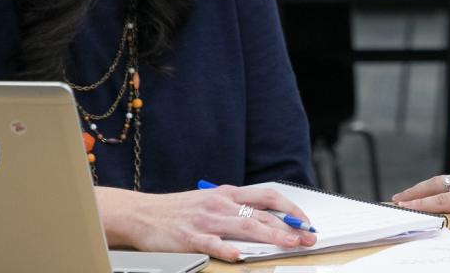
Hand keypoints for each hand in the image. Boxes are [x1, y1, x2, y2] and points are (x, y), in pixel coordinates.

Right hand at [98, 184, 316, 260]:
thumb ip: (236, 208)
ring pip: (244, 226)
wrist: (142, 213)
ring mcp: (206, 220)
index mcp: (228, 194)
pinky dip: (226, 249)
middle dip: (289, 226)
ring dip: (270, 235)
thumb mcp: (211, 201)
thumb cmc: (179, 210)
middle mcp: (220, 204)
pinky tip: (239, 256)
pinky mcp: (190, 237)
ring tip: (288, 244)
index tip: (306, 221)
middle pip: (261, 214)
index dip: (290, 208)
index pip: (267, 197)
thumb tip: (267, 219)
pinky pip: (211, 243)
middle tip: (308, 238)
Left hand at [391, 158, 449, 215]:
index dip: (444, 185)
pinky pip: (440, 201)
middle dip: (421, 188)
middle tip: (403, 195)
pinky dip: (423, 204)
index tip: (432, 189)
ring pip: (435, 189)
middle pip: (442, 180)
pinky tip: (410, 208)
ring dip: (415, 196)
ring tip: (399, 203)